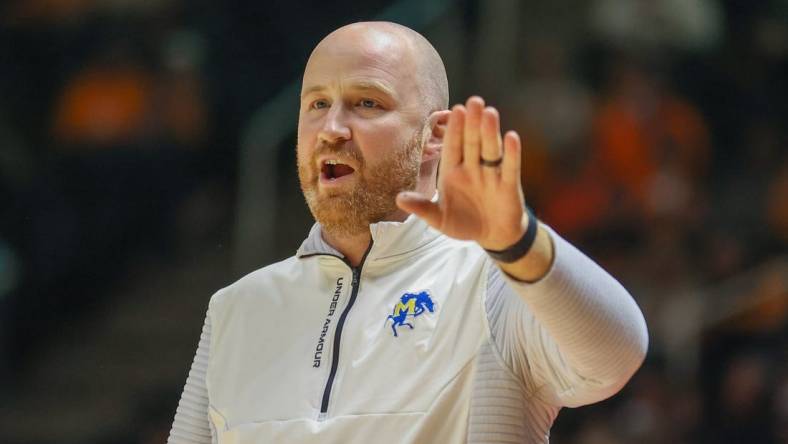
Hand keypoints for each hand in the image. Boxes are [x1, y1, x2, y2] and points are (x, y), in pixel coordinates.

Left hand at [397, 96, 526, 250]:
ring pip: (490, 150)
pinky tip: (511, 137)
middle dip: (472, 123)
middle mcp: (472, 169)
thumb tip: (398, 199)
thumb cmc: (463, 222)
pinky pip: (509, 168)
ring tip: (490, 112)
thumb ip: (421, 207)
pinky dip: (511, 154)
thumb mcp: (439, 218)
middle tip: (474, 101)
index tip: (454, 110)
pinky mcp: (508, 186)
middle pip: (472, 142)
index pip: (453, 147)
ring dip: (490, 132)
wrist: (492, 235)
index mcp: (453, 172)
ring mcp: (491, 176)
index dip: (454, 129)